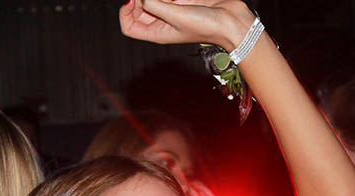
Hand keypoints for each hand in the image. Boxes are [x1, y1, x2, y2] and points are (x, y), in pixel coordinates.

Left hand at [119, 0, 253, 49]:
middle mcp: (160, 22)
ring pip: (150, 0)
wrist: (228, 20)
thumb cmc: (205, 26)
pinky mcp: (180, 0)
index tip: (133, 0)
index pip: (128, 27)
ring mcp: (170, 10)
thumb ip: (155, 5)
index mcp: (156, 33)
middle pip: (136, 10)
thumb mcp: (176, 16)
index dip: (125, 13)